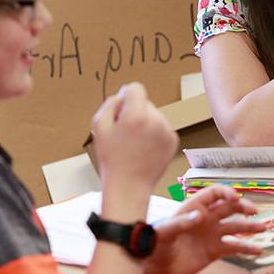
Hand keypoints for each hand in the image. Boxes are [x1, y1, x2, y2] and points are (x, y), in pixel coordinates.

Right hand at [92, 82, 177, 219]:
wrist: (129, 186)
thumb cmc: (112, 158)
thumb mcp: (99, 127)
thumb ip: (110, 104)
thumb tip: (123, 95)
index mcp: (137, 114)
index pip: (136, 88)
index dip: (125, 97)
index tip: (121, 111)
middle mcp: (156, 120)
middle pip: (145, 103)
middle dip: (135, 112)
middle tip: (124, 134)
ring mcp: (167, 130)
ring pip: (154, 115)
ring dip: (145, 123)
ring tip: (135, 144)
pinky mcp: (173, 140)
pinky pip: (162, 127)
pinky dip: (154, 134)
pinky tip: (145, 149)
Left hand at [142, 186, 265, 273]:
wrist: (154, 269)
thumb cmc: (154, 246)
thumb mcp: (164, 233)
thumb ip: (181, 223)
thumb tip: (201, 216)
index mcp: (193, 208)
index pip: (214, 194)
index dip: (226, 193)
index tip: (236, 199)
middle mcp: (206, 218)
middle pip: (229, 207)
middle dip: (243, 207)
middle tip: (254, 211)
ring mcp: (211, 234)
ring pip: (235, 226)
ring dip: (250, 226)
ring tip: (264, 228)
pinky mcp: (214, 251)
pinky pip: (234, 247)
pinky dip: (247, 248)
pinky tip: (258, 250)